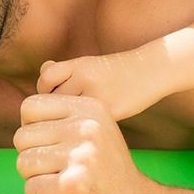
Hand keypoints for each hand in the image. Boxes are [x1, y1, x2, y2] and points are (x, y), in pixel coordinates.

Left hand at [13, 94, 153, 193]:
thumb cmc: (106, 174)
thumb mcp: (94, 131)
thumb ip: (61, 119)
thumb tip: (24, 119)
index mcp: (90, 108)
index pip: (29, 107)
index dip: (33, 130)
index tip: (54, 147)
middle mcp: (86, 128)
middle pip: (22, 137)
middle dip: (34, 158)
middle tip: (64, 170)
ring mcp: (81, 157)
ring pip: (23, 163)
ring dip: (38, 179)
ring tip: (67, 183)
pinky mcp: (71, 186)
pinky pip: (31, 188)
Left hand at [37, 52, 160, 120]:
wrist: (150, 70)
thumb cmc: (115, 71)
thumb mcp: (88, 64)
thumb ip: (64, 70)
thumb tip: (42, 71)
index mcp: (78, 65)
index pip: (46, 79)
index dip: (44, 91)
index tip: (48, 101)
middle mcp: (86, 78)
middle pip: (54, 99)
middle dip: (51, 111)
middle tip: (55, 120)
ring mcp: (99, 95)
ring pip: (68, 114)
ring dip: (65, 122)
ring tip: (69, 127)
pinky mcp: (112, 111)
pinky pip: (86, 124)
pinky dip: (82, 128)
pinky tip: (86, 129)